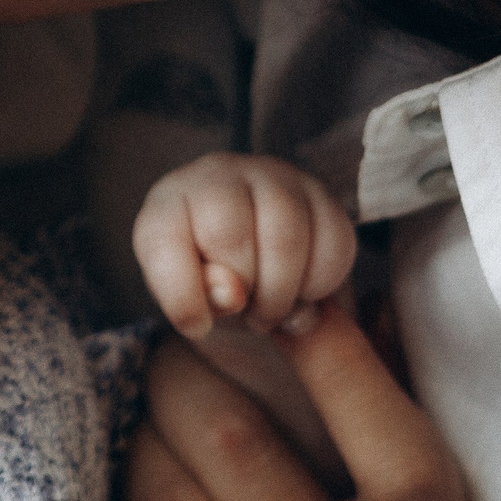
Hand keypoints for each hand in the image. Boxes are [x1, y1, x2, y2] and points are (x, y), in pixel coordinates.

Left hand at [115, 302, 471, 500]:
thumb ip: (387, 407)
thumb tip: (326, 295)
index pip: (388, 444)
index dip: (329, 353)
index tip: (286, 305)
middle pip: (241, 452)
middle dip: (190, 375)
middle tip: (177, 345)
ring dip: (144, 436)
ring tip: (152, 411)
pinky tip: (140, 487)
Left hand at [134, 153, 355, 337]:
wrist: (253, 264)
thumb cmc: (208, 281)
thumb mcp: (186, 298)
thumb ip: (193, 300)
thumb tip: (233, 294)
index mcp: (168, 202)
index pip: (166, 245)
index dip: (183, 297)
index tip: (197, 326)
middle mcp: (218, 174)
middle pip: (230, 237)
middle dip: (242, 293)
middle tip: (246, 312)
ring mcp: (275, 176)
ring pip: (285, 239)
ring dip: (283, 294)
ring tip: (273, 308)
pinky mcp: (322, 193)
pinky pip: (334, 242)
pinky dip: (321, 283)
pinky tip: (303, 288)